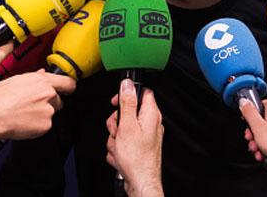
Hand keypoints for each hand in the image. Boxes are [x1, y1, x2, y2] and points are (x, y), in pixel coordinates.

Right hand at [0, 70, 75, 140]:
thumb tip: (42, 74)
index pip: (67, 82)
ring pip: (51, 112)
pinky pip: (45, 125)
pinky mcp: (45, 125)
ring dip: (42, 114)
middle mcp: (48, 94)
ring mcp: (48, 110)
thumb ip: (33, 77)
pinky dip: (37, 126)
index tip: (66, 89)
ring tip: (24, 113)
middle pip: (58, 99)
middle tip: (32, 105)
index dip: (67, 87)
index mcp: (41, 80)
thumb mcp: (15, 80)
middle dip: (49, 102)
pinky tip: (23, 122)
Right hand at [105, 80, 163, 196]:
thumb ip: (127, 103)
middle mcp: (150, 124)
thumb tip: (127, 84)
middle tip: (117, 131)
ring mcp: (145, 137)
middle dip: (116, 123)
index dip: (126, 94)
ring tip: (120, 147)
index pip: (141, 92)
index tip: (116, 102)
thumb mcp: (127, 125)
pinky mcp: (139, 148)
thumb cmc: (137, 158)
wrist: (141, 182)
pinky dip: (118, 149)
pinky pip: (123, 142)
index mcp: (150, 114)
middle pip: (128, 112)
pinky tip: (121, 155)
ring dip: (116, 138)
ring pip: (122, 129)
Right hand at [241, 99, 266, 172]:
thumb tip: (244, 101)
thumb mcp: (256, 126)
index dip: (250, 119)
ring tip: (259, 150)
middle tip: (252, 141)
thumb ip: (248, 111)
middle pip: (264, 119)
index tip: (248, 127)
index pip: (258, 106)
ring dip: (262, 141)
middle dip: (255, 133)